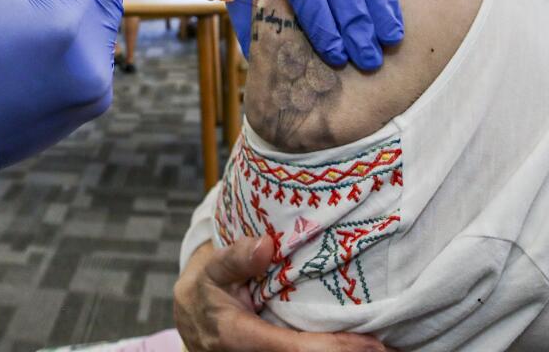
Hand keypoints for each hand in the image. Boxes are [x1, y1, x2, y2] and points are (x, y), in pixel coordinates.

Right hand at [175, 239, 388, 351]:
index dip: (336, 350)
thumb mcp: (210, 270)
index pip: (294, 350)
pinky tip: (360, 349)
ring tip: (388, 350)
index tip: (374, 346)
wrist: (191, 319)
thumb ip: (235, 258)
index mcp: (237, 337)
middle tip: (394, 351)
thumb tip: (265, 245)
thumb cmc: (204, 291)